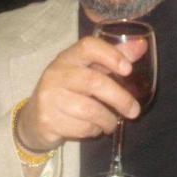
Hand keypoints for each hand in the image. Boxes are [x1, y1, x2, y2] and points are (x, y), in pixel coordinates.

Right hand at [16, 36, 146, 151]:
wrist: (35, 117)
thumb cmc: (68, 89)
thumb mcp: (87, 70)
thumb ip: (113, 58)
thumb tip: (141, 46)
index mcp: (68, 57)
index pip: (88, 46)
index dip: (110, 55)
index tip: (128, 69)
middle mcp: (56, 73)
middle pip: (94, 82)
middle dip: (119, 98)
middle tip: (135, 111)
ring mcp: (50, 97)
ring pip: (89, 110)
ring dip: (107, 119)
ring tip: (112, 122)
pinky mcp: (48, 120)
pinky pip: (81, 128)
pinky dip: (94, 130)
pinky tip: (93, 128)